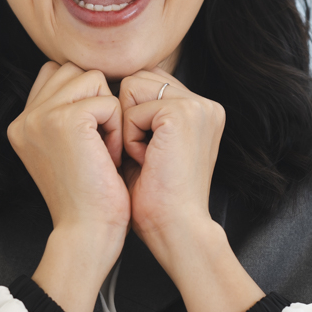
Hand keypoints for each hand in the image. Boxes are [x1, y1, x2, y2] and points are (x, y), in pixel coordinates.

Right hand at [9, 62, 130, 311]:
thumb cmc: (88, 198)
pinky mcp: (66, 119)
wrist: (86, 233)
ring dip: (108, 114)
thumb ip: (66, 114)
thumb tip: (91, 80)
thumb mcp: (67, 151)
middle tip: (97, 147)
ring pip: (93, 80)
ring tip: (101, 152)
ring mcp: (41, 117)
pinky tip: (106, 159)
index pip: (55, 73)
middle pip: (75, 71)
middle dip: (97, 100)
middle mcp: (25, 117)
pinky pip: (109, 101)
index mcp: (21, 124)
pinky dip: (116, 129)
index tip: (91, 136)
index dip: (83, 95)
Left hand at [120, 72, 263, 311]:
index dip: (131, 116)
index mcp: (201, 111)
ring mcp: (197, 106)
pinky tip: (147, 162)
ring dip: (128, 126)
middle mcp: (205, 104)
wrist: (175, 230)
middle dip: (128, 117)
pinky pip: (130, 110)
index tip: (145, 155)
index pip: (147, 84)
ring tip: (147, 158)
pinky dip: (129, 138)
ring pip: (132, 88)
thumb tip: (106, 90)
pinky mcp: (181, 114)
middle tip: (146, 158)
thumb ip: (142, 114)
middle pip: (138, 80)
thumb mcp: (150, 146)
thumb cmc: (157, 200)